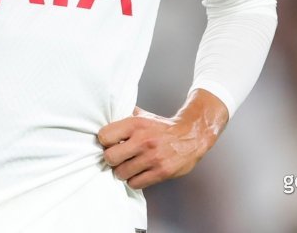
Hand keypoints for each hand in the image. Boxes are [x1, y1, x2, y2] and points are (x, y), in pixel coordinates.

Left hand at [97, 90, 228, 189]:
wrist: (191, 135)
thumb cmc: (163, 127)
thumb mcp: (143, 116)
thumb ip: (125, 116)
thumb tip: (106, 114)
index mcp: (135, 124)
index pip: (104, 136)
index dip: (104, 142)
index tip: (109, 143)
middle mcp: (142, 140)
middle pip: (110, 157)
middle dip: (111, 159)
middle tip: (117, 158)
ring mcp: (152, 158)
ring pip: (121, 173)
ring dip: (122, 172)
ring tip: (127, 166)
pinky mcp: (161, 172)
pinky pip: (135, 183)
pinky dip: (134, 180)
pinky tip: (138, 173)